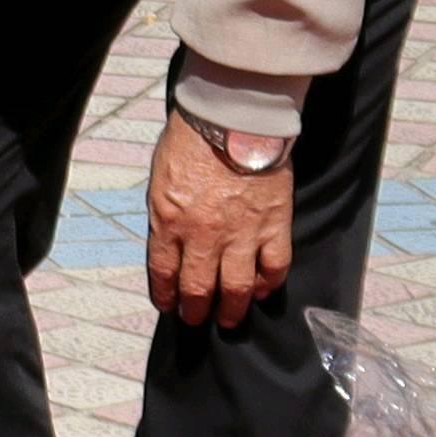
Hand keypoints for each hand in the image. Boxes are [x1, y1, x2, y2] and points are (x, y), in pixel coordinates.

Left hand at [144, 109, 295, 329]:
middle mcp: (204, 236)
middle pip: (199, 288)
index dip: (166, 295)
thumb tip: (169, 242)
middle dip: (196, 310)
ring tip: (229, 319)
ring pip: (237, 287)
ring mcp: (242, 234)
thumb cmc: (191, 139)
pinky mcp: (273, 225)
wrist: (232, 117)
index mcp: (170, 221)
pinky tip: (262, 291)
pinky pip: (274, 267)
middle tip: (196, 319)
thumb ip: (165, 215)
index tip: (169, 305)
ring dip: (231, 309)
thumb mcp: (161, 178)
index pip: (164, 272)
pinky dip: (268, 284)